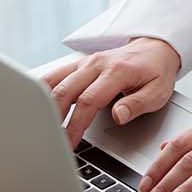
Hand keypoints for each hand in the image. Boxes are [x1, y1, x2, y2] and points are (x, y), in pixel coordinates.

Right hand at [42, 37, 181, 147]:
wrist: (155, 48)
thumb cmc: (156, 72)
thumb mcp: (158, 92)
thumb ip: (137, 104)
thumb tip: (118, 116)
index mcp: (116, 72)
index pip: (89, 100)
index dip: (76, 124)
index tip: (70, 143)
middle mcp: (97, 65)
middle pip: (66, 90)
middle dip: (54, 118)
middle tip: (51, 141)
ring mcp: (85, 63)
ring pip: (55, 80)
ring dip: (43, 103)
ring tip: (38, 126)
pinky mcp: (78, 65)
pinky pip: (55, 74)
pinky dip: (41, 89)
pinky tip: (33, 104)